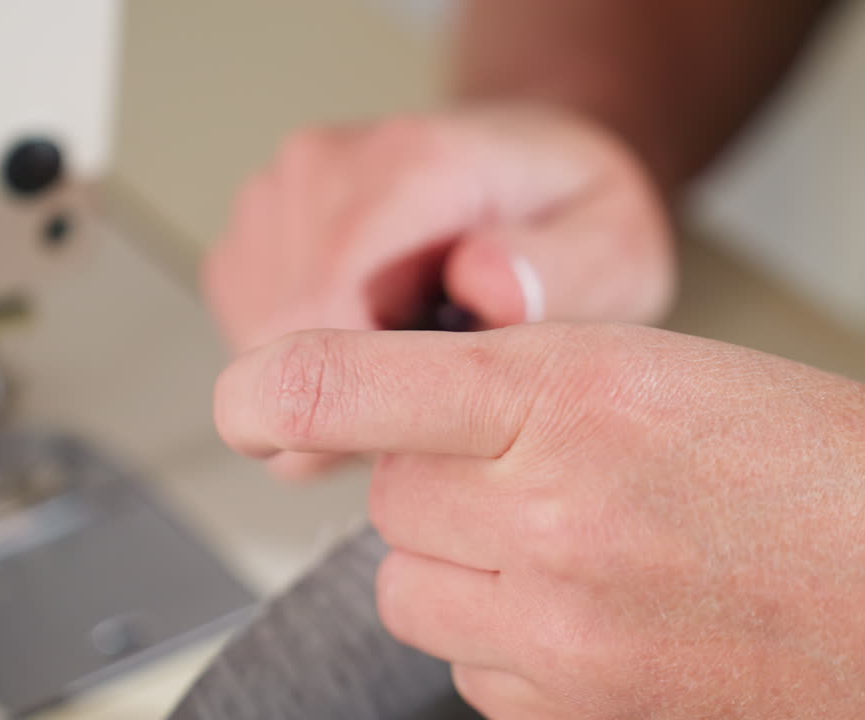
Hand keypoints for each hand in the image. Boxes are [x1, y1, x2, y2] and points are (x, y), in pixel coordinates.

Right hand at [203, 104, 673, 476]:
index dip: (360, 394)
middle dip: (354, 393)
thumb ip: (561, 269)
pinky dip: (313, 360)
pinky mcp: (253, 233)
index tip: (422, 424)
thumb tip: (489, 286)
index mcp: (411, 166)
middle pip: (281, 340)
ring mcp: (278, 197)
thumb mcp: (613, 244)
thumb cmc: (568, 213)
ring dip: (334, 378)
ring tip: (417, 349)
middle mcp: (325, 170)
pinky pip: (251, 335)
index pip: (323, 304)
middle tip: (442, 385)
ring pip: (260, 348)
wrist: (529, 169)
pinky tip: (379, 333)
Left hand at [214, 324, 864, 718]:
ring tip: (578, 545)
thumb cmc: (852, 473)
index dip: (282, 388)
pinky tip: (599, 613)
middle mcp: (554, 512)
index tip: (249, 399)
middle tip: (535, 470)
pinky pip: (471, 668)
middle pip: (387, 498)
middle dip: (439, 480)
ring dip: (467, 563)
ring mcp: (563, 629)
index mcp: (582, 389)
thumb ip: (533, 392)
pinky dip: (505, 639)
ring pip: (416, 587)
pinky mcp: (582, 713)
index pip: (357, 385)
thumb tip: (420, 428)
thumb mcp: (682, 374)